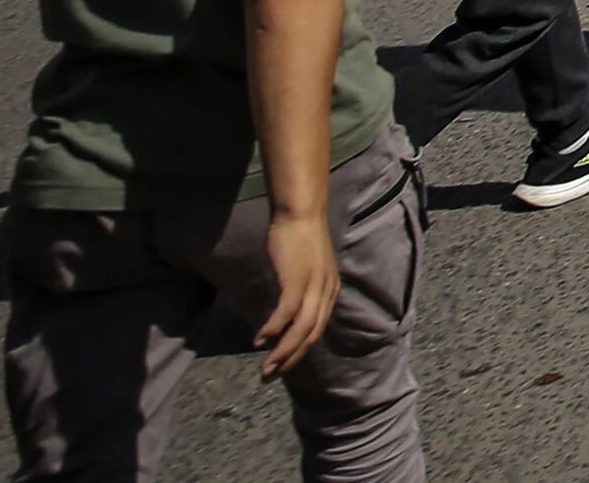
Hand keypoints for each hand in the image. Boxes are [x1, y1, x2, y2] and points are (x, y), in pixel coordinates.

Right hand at [254, 207, 338, 376]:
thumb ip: (301, 289)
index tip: (282, 366)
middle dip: (290, 360)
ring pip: (300, 330)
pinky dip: (273, 330)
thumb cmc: (299, 239)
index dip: (299, 352)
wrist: (300, 212)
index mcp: (329, 290)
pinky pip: (286, 312)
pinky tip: (259, 341)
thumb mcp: (305, 269)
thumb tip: (286, 308)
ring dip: (282, 352)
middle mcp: (325, 291)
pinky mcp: (297, 278)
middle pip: (310, 336)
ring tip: (265, 368)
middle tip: (269, 376)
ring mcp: (313, 286)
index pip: (316, 330)